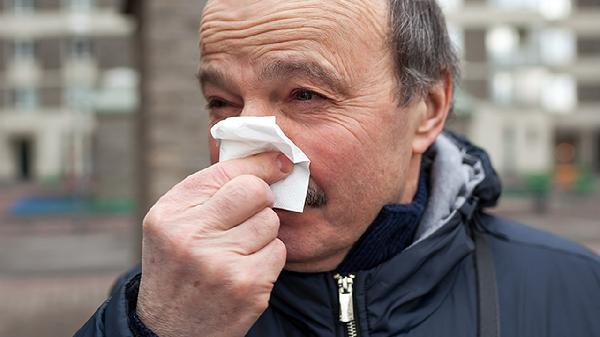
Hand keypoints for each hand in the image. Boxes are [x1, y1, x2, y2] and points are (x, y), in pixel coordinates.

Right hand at [136, 152, 292, 336]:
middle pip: (255, 191)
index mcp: (169, 214)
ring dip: (262, 235)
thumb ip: (210, 192)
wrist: (168, 331)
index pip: (226, 172)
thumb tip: (272, 161)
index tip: (279, 162)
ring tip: (236, 252)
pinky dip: (268, 259)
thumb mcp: (174, 225)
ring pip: (270, 222)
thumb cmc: (177, 267)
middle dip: (260, 200)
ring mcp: (220, 262)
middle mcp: (191, 236)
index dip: (259, 164)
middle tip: (247, 217)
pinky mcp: (247, 285)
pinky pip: (278, 252)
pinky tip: (245, 271)